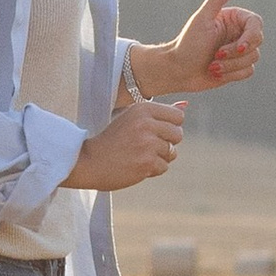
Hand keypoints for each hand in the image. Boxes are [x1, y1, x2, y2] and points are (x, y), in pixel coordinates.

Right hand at [63, 98, 185, 190]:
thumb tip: (186, 105)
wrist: (89, 162)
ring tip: (138, 156)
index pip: (178, 116)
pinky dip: (151, 170)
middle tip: (144, 146)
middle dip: (166, 143)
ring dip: (158, 158)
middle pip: (178, 135)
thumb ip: (159, 113)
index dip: (168, 127)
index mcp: (143, 109)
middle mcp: (147, 123)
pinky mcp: (147, 162)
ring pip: (172, 153)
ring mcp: (147, 143)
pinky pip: (163, 167)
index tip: (152, 132)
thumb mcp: (132, 119)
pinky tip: (135, 166)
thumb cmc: (111, 140)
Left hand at [144, 0, 262, 95]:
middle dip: (235, 54)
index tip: (239, 47)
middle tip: (215, 57)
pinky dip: (232, 74)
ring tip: (211, 66)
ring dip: (231, 66)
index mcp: (233, 19)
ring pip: (252, 58)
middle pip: (256, 42)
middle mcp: (239, 33)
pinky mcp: (237, 67)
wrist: (177, 70)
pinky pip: (248, 71)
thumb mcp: (202, 19)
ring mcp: (239, 51)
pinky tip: (215, 73)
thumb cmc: (187, 43)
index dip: (251, 37)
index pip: (256, 24)